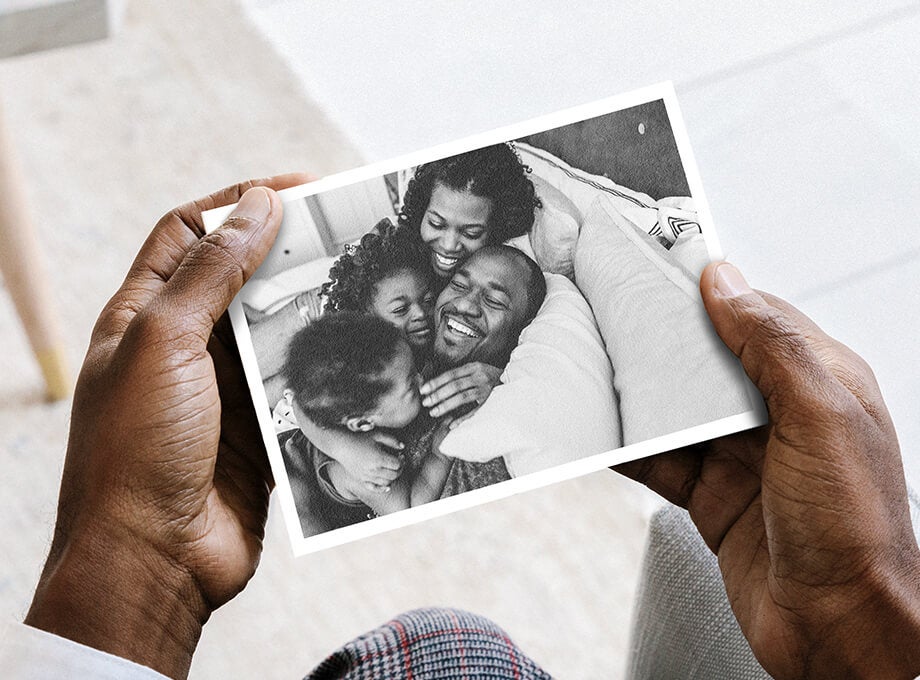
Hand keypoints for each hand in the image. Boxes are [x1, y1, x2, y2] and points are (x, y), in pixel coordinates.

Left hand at [25, 174, 310, 678]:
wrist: (152, 561)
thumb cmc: (136, 451)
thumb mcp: (165, 343)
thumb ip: (212, 272)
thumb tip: (257, 205)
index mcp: (144, 315)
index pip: (191, 232)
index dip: (240, 202)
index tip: (300, 190)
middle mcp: (182, 345)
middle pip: (240, 276)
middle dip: (288, 252)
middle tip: (346, 234)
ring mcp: (222, 388)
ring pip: (274, 329)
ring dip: (312, 309)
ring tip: (360, 288)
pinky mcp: (257, 427)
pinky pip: (296, 382)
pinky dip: (323, 365)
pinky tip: (355, 352)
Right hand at [291, 401, 403, 491]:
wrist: (341, 445)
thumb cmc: (359, 438)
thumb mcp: (377, 435)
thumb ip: (392, 440)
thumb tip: (402, 447)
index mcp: (379, 458)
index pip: (397, 464)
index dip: (402, 460)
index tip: (400, 456)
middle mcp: (374, 470)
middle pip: (394, 475)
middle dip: (400, 469)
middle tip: (399, 463)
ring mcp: (367, 476)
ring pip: (386, 482)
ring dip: (392, 477)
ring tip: (391, 469)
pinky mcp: (361, 479)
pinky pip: (374, 488)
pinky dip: (382, 488)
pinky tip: (387, 486)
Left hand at [420, 361, 501, 419]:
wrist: (516, 381)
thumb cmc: (491, 377)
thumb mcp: (477, 370)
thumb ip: (461, 375)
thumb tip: (436, 383)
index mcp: (474, 367)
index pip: (451, 374)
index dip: (436, 382)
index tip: (423, 390)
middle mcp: (481, 376)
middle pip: (455, 385)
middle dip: (438, 394)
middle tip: (425, 403)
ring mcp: (487, 389)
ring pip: (463, 397)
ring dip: (446, 405)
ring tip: (433, 412)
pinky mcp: (492, 402)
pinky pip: (475, 411)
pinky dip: (463, 418)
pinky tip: (452, 424)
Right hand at [616, 262, 919, 679]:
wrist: (837, 630)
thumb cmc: (854, 529)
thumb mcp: (819, 417)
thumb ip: (772, 345)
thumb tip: (725, 281)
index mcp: (818, 382)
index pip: (754, 316)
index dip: (706, 293)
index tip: (658, 269)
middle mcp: (779, 415)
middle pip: (706, 362)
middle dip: (660, 345)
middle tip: (610, 317)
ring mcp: (743, 457)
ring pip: (676, 411)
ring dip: (637, 398)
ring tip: (594, 372)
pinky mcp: (713, 496)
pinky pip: (660, 461)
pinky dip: (629, 449)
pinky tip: (602, 437)